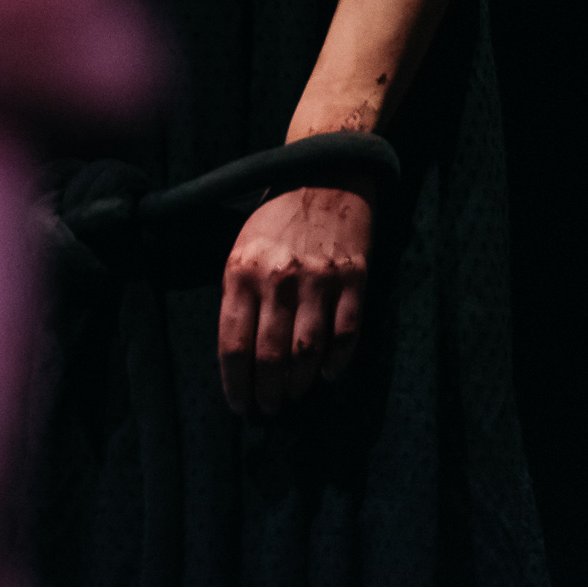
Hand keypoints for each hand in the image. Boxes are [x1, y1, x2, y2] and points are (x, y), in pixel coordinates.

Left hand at [216, 183, 370, 416]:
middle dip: (267, 393)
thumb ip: (238, 296)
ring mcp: (319, 280)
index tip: (240, 406)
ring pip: (308, 352)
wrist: (325, 177)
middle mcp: (279, 279)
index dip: (236, 383)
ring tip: (292, 397)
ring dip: (298, 385)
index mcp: (242, 271)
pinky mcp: (353, 281)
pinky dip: (336, 363)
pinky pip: (346, 335)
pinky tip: (326, 375)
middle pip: (271, 356)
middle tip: (268, 409)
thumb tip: (239, 356)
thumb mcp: (240, 249)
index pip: (234, 343)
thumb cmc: (276, 220)